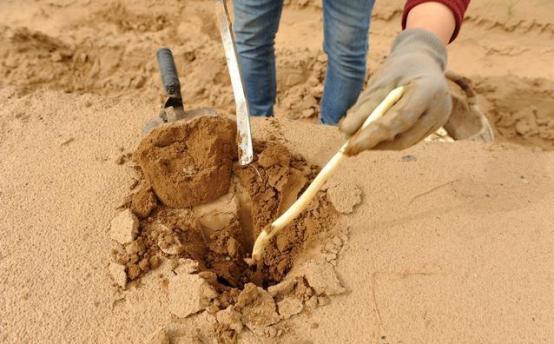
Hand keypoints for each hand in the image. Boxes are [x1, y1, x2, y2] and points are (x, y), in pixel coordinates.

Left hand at [340, 29, 452, 154]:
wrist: (424, 61)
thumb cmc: (401, 68)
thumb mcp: (381, 80)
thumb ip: (365, 106)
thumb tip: (345, 131)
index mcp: (428, 89)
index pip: (400, 119)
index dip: (374, 135)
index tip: (350, 146)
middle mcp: (439, 108)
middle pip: (403, 137)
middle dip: (374, 144)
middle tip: (349, 147)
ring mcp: (439, 120)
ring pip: (404, 142)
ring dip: (379, 144)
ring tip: (358, 140)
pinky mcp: (433, 127)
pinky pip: (407, 139)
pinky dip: (388, 140)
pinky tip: (373, 136)